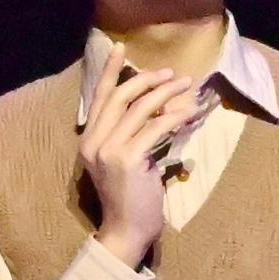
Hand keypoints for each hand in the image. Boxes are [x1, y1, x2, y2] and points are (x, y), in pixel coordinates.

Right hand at [76, 60, 202, 267]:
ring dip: (165, 93)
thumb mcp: (125, 162)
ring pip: (139, 108)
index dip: (111, 71)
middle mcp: (94, 142)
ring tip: (185, 85)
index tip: (120, 48)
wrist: (127, 230)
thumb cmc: (131, 199)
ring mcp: (109, 150)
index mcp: (89, 141)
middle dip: (146, 79)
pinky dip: (174, 116)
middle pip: (119, 97)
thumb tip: (157, 108)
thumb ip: (131, 135)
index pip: (99, 98)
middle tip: (169, 74)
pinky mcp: (129, 159)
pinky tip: (190, 112)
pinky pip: (155, 127)